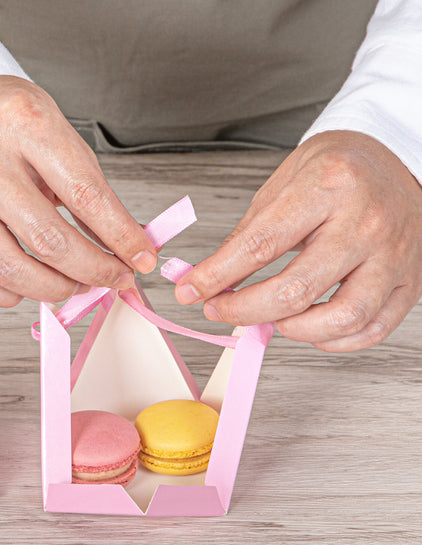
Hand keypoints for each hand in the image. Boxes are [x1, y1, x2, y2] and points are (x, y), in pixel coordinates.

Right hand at [0, 75, 156, 306]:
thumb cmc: (2, 122)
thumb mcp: (53, 131)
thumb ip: (86, 186)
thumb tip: (123, 244)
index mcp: (24, 125)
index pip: (86, 196)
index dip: (121, 237)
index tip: (140, 258)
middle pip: (49, 241)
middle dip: (93, 271)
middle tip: (110, 278)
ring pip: (10, 269)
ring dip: (53, 289)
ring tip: (71, 285)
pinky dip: (6, 296)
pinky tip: (24, 288)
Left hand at [175, 130, 421, 350]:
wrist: (393, 159)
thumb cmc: (336, 170)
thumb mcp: (282, 185)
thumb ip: (246, 235)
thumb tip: (207, 280)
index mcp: (328, 186)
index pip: (260, 245)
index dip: (216, 276)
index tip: (190, 291)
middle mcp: (366, 221)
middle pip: (296, 290)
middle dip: (244, 310)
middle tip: (221, 310)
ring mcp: (394, 254)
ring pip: (342, 318)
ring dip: (292, 329)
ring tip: (270, 318)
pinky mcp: (410, 279)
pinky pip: (372, 328)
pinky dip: (333, 340)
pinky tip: (310, 327)